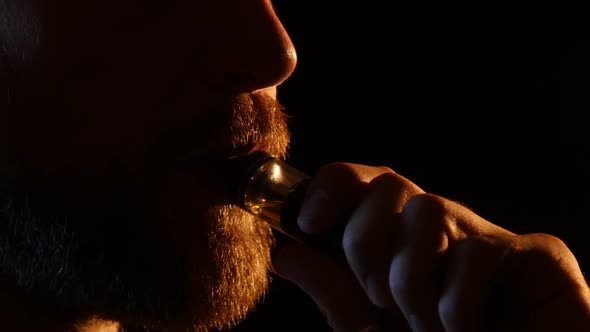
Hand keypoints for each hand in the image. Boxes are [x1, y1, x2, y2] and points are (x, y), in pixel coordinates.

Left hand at [273, 162, 589, 330]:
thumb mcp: (372, 330)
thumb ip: (336, 294)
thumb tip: (286, 255)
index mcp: (400, 242)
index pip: (363, 185)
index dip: (331, 188)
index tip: (308, 222)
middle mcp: (440, 232)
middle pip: (389, 184)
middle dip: (366, 241)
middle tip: (378, 297)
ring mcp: (484, 238)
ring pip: (427, 209)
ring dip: (411, 280)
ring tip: (426, 326)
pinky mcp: (534, 254)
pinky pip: (475, 252)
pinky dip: (456, 307)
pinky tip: (465, 331)